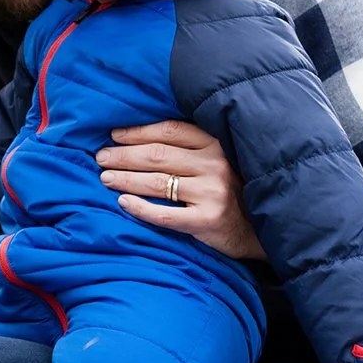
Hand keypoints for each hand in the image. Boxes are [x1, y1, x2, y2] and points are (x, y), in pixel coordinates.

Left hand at [96, 120, 266, 260]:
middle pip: (157, 155)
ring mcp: (212, 193)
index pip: (169, 131)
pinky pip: (164, 214)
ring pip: (156, 182)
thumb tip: (138, 140)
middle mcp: (215, 165)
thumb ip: (190, 149)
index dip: (137, 132)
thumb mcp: (218, 161)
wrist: (262, 231)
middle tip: (100, 158)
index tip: (114, 135)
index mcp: (216, 145)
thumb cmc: (232, 192)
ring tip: (104, 178)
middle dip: (123, 155)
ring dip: (125, 178)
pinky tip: (122, 203)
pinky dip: (140, 208)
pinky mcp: (208, 220)